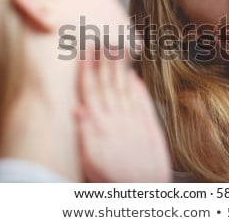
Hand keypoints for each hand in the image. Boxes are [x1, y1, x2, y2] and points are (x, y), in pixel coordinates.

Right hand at [75, 51, 170, 181]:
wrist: (144, 190)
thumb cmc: (113, 178)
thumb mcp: (89, 160)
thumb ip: (85, 132)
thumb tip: (77, 108)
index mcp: (101, 125)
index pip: (91, 90)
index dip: (87, 69)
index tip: (85, 51)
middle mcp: (118, 118)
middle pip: (109, 84)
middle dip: (104, 60)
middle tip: (103, 38)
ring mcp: (135, 121)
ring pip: (125, 88)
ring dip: (121, 68)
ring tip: (118, 48)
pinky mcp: (150, 127)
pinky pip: (143, 102)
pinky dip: (139, 88)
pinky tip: (135, 76)